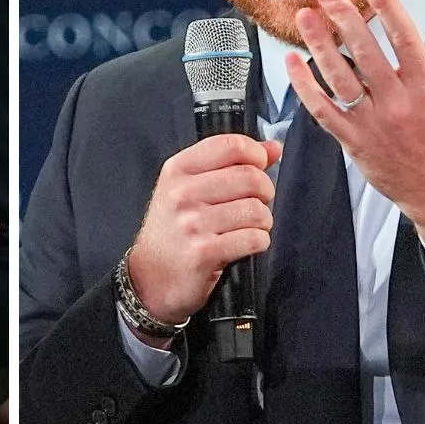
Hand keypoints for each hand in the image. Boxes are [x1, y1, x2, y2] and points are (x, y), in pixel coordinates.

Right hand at [128, 134, 280, 332]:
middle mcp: (182, 193)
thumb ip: (229, 164)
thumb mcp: (188, 188)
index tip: (260, 165)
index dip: (256, 153)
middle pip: (250, 177)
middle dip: (265, 192)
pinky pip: (254, 239)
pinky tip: (244, 244)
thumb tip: (273, 148)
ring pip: (256, 210)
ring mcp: (192, 223)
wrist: (151, 278)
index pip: (230, 145)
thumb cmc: (173, 231)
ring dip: (262, 222)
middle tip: (256, 203)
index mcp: (178, 169)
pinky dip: (258, 242)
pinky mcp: (204, 252)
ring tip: (247, 227)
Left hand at [288, 0, 424, 251]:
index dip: (387, 8)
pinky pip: (323, 111)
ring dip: (319, 45)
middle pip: (366, 52)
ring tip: (304, 17)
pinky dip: (305, 87)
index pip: (405, 39)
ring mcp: (372, 123)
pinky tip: (292, 61)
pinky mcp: (352, 140)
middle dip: (344, 17)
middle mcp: (397, 102)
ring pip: (340, 78)